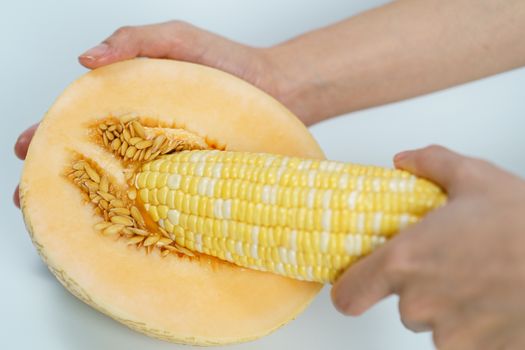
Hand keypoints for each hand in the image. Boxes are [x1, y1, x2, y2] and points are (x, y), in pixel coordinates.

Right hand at [13, 20, 304, 207]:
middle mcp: (147, 135)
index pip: (83, 119)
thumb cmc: (228, 63)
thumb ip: (133, 40)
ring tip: (63, 217)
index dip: (49, 133)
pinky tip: (121, 226)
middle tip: (30, 196)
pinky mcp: (193, 178)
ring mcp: (169, 160)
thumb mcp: (177, 39)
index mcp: (134, 101)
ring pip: (122, 183)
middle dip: (58, 176)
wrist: (278, 89)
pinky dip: (139, 212)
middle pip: (94, 157)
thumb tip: (87, 58)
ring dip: (91, 201)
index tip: (25, 150)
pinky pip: (162, 198)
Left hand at [332, 145, 524, 349]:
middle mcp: (420, 303)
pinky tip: (498, 300)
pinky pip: (467, 341)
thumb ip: (430, 164)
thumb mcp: (475, 177)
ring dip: (451, 308)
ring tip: (482, 280)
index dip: (351, 290)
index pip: (348, 295)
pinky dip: (478, 326)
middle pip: (401, 305)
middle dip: (421, 288)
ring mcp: (452, 334)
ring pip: (436, 325)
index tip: (360, 283)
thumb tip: (404, 161)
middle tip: (451, 265)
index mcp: (405, 261)